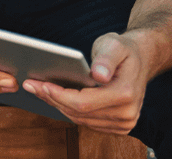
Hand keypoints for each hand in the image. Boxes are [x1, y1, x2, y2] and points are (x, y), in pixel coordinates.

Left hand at [24, 31, 147, 134]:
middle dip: (52, 98)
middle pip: (78, 113)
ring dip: (57, 105)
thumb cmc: (123, 50)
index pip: (83, 103)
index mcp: (126, 94)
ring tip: (39, 90)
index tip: (40, 85)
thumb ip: (105, 59)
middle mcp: (126, 113)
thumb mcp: (114, 45)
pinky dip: (69, 110)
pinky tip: (56, 98)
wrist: (141, 60)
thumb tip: (98, 75)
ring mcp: (124, 122)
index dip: (59, 95)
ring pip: (80, 119)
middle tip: (31, 85)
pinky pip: (87, 122)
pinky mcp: (119, 126)